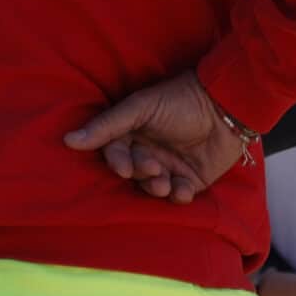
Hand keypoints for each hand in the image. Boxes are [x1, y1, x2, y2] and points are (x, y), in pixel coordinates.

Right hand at [63, 71, 247, 203]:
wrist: (226, 105)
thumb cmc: (180, 99)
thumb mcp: (141, 108)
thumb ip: (107, 126)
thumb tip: (68, 140)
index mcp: (134, 134)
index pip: (116, 154)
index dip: (118, 163)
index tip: (125, 167)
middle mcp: (149, 152)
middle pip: (134, 173)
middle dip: (141, 175)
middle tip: (154, 168)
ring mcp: (170, 167)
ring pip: (154, 188)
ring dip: (157, 188)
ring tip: (166, 181)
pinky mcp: (192, 180)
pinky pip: (179, 196)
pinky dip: (179, 196)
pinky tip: (183, 190)